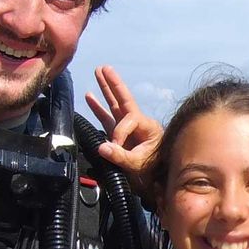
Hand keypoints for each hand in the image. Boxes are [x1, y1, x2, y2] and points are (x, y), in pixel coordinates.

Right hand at [84, 64, 161, 182]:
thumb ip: (121, 156)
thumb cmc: (154, 170)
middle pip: (123, 99)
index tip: (114, 146)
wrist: (158, 180)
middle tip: (104, 68)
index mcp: (146, 125)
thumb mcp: (139, 164)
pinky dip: (98, 108)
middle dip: (113, 84)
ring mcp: (128, 128)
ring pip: (114, 105)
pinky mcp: (120, 135)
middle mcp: (137, 123)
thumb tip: (101, 147)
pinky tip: (89, 96)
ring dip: (105, 89)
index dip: (118, 132)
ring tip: (97, 71)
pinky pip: (107, 118)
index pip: (127, 120)